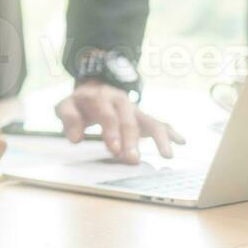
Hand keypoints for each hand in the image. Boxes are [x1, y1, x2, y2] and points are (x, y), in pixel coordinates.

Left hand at [55, 80, 184, 162]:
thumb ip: (69, 119)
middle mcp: (121, 101)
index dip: (111, 132)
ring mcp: (134, 109)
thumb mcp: (66, 106)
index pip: (107, 115)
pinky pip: (158, 123)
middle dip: (132, 141)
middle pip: (129, 121)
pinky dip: (170, 132)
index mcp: (100, 97)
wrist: (94, 87)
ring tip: (167, 155)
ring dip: (159, 138)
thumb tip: (75, 139)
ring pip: (149, 121)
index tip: (114, 150)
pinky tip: (181, 142)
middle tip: (132, 160)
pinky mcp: (142, 116)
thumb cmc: (80, 103)